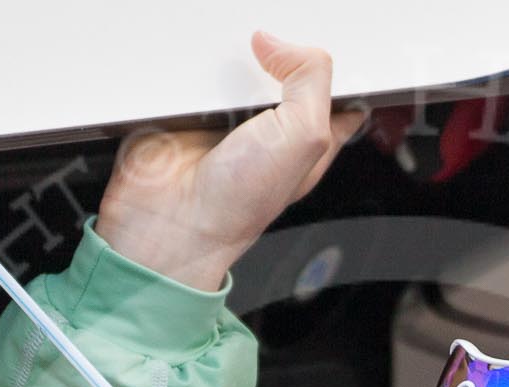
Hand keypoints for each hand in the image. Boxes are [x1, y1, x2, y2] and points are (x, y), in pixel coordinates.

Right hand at [96, 31, 365, 291]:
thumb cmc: (239, 205)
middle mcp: (270, 128)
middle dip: (278, 57)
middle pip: (285, 69)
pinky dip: (192, 70)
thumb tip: (278, 44)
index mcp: (308, 139)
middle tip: (270, 62)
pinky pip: (192, 71)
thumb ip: (312, 80)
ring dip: (229, 64)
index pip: (335, 92)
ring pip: (236, 65)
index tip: (320, 57)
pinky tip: (197, 87)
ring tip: (227, 83)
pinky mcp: (189, 108)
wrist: (173, 220)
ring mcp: (228, 117)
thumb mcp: (304, 137)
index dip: (334, 70)